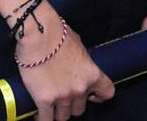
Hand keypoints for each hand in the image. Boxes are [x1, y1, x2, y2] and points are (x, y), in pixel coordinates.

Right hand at [17, 2, 113, 120]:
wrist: (39, 34)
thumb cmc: (58, 34)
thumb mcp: (79, 46)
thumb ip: (82, 62)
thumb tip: (78, 64)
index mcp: (92, 74)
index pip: (107, 93)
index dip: (99, 96)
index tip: (92, 96)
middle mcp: (80, 88)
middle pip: (80, 109)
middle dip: (72, 104)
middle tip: (63, 95)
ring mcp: (63, 96)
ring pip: (63, 117)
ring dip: (57, 111)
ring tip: (50, 106)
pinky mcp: (44, 100)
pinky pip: (46, 119)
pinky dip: (42, 118)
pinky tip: (39, 114)